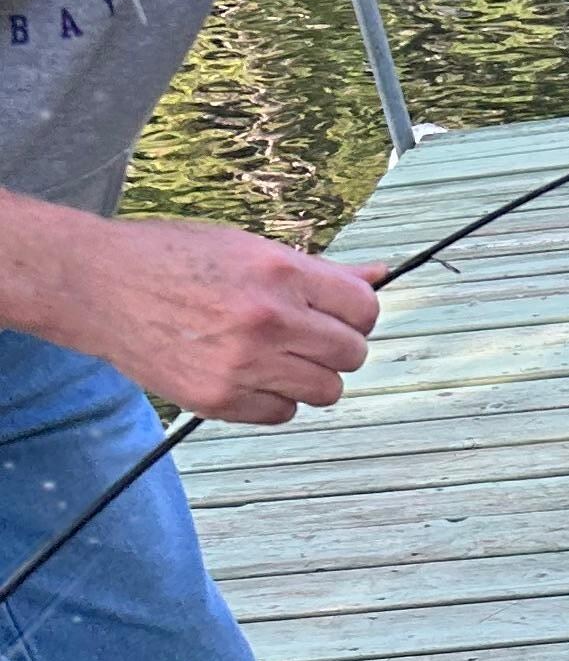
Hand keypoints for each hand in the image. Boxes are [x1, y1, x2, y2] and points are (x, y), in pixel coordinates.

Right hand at [0, 205, 381, 422]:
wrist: (97, 285)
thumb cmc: (172, 259)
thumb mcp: (248, 247)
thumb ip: (319, 271)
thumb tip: (380, 276)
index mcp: (280, 272)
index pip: (364, 309)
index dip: (356, 314)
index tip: (337, 315)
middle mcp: (269, 319)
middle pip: (352, 354)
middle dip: (336, 347)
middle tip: (305, 336)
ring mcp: (244, 364)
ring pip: (326, 391)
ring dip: (310, 377)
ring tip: (275, 356)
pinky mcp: (219, 399)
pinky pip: (283, 413)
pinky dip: (274, 399)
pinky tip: (247, 374)